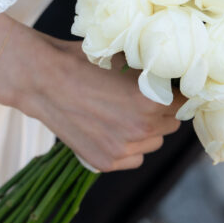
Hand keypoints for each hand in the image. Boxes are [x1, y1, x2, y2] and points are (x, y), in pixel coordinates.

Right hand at [0, 15, 182, 171]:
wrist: (39, 80)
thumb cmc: (78, 61)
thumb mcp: (121, 60)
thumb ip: (148, 72)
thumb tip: (167, 71)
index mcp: (150, 102)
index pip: (183, 103)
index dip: (176, 94)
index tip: (168, 90)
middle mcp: (141, 130)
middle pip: (171, 125)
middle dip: (162, 112)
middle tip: (144, 99)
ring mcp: (122, 150)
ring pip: (153, 143)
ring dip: (147, 131)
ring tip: (125, 115)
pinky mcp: (105, 163)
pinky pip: (134, 158)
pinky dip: (128, 147)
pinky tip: (112, 130)